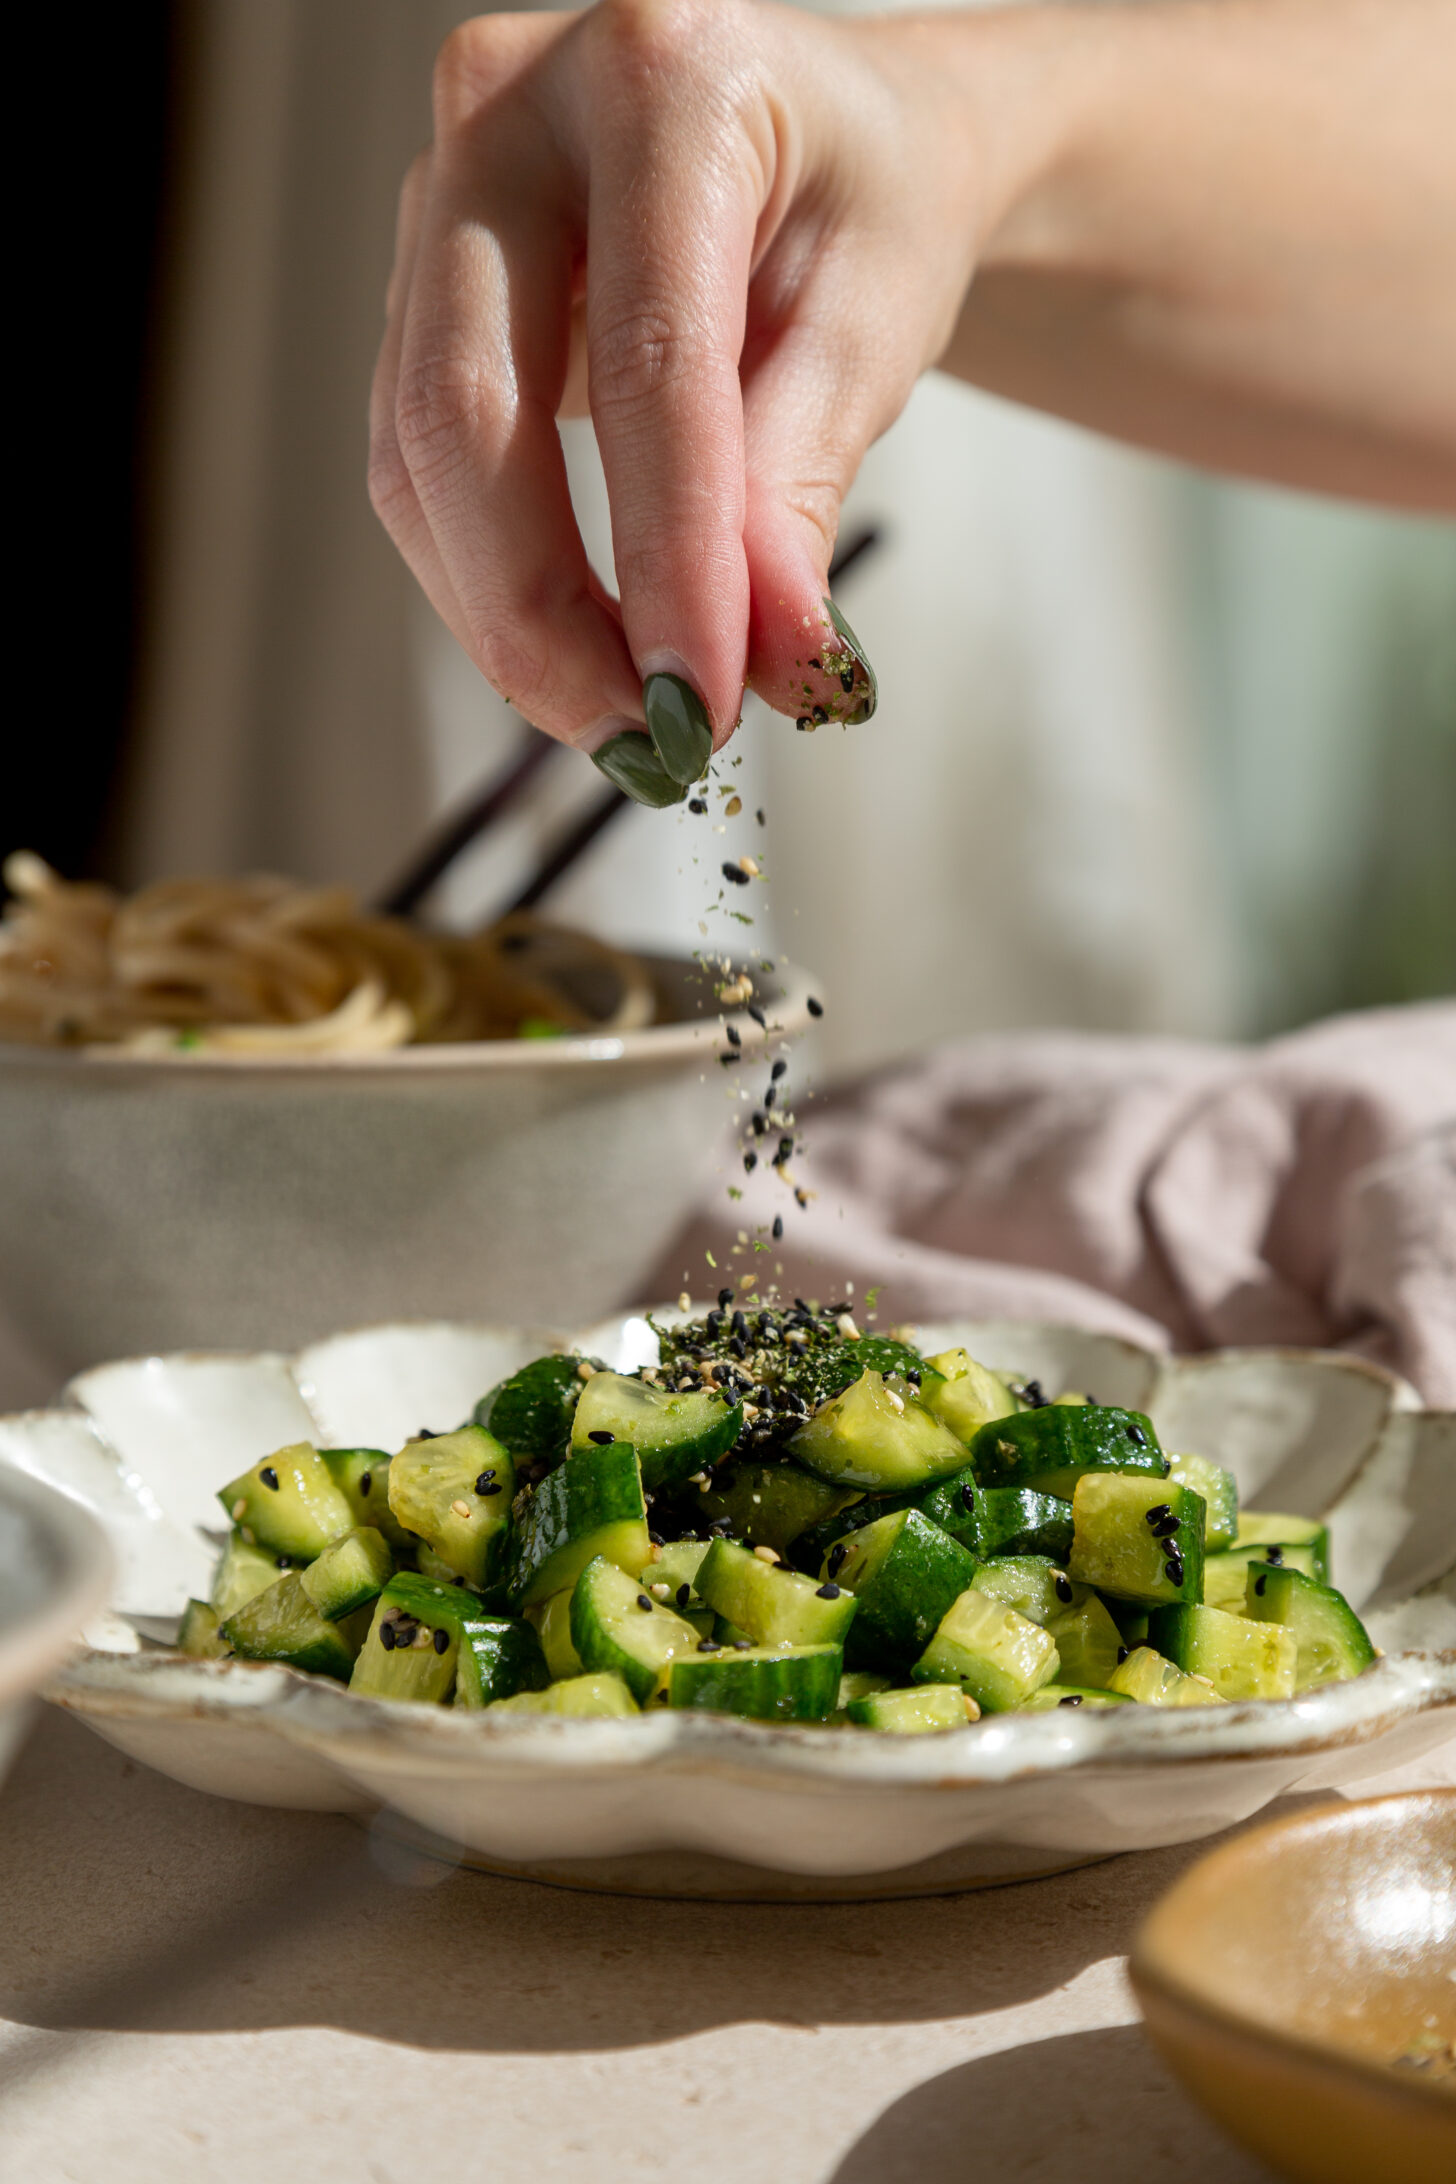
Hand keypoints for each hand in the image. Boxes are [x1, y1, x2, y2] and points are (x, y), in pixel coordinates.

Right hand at [368, 1, 990, 798]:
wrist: (828, 141)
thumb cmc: (867, 207)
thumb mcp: (876, 326)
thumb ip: (803, 488)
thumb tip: (770, 666)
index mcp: (661, 79)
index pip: (647, 360)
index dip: (667, 553)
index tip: (699, 703)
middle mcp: (513, 107)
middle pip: (467, 408)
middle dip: (543, 613)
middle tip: (634, 743)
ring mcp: (441, 188)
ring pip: (418, 451)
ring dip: (505, 617)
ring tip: (617, 718)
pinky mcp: (415, 276)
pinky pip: (414, 458)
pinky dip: (485, 575)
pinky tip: (569, 643)